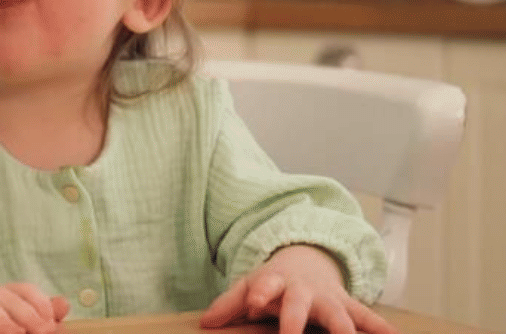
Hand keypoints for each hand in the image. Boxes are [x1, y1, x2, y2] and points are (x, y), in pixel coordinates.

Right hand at [0, 283, 69, 333]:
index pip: (23, 290)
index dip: (38, 303)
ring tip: (13, 333)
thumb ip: (36, 320)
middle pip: (3, 295)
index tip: (50, 323)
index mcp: (0, 298)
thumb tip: (63, 305)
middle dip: (24, 313)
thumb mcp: (10, 326)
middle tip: (40, 331)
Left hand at [199, 245, 398, 333]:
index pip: (265, 284)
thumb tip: (206, 323)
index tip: (255, 302)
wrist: (306, 261)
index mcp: (275, 281)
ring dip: (346, 329)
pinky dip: (381, 329)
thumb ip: (229, 304)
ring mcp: (328, 298)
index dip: (260, 291)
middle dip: (297, 319)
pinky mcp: (348, 306)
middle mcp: (304, 290)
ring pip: (340, 314)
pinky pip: (367, 317)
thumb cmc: (272, 282)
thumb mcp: (248, 286)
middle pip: (301, 304)